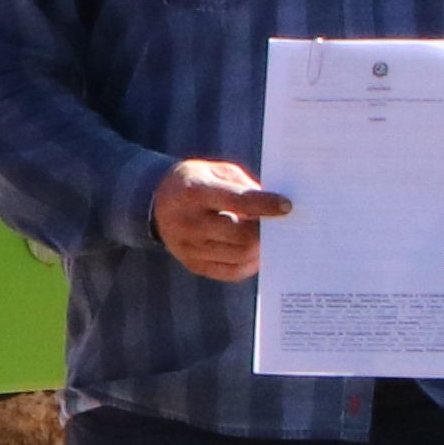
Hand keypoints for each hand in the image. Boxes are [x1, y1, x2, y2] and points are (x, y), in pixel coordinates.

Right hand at [151, 157, 289, 281]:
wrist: (156, 202)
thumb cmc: (198, 182)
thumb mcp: (218, 172)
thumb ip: (246, 187)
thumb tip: (276, 210)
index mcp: (194, 192)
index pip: (237, 201)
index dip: (266, 205)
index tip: (287, 206)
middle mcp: (187, 222)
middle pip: (240, 234)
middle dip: (265, 231)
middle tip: (280, 226)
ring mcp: (187, 247)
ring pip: (239, 255)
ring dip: (261, 248)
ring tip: (269, 238)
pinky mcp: (192, 263)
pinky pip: (230, 272)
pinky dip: (249, 264)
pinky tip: (256, 252)